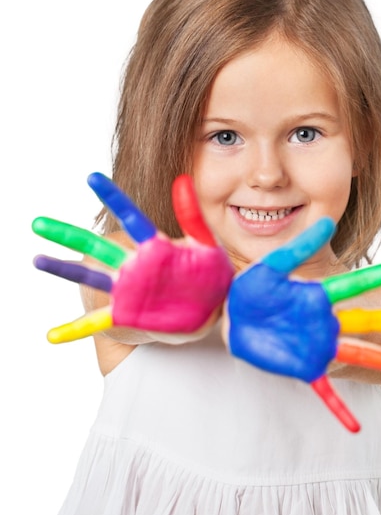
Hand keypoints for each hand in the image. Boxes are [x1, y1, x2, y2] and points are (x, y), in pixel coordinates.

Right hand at [32, 173, 233, 342]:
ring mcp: (127, 289)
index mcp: (155, 247)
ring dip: (63, 269)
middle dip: (68, 235)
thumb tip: (181, 181)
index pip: (131, 217)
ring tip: (38, 259)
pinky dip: (75, 329)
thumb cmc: (209, 277)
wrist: (209, 314)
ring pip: (89, 276)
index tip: (92, 178)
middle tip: (39, 224)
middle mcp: (134, 265)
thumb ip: (193, 217)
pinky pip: (97, 322)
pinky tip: (53, 336)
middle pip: (97, 246)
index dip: (113, 198)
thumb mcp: (207, 246)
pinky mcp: (126, 313)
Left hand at [226, 218, 380, 431]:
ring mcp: (318, 346)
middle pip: (367, 321)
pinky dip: (338, 408)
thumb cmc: (255, 290)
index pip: (356, 283)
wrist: (235, 316)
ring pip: (355, 353)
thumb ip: (298, 248)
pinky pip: (323, 391)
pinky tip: (354, 426)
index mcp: (318, 295)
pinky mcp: (303, 367)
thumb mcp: (273, 265)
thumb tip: (327, 223)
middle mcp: (325, 321)